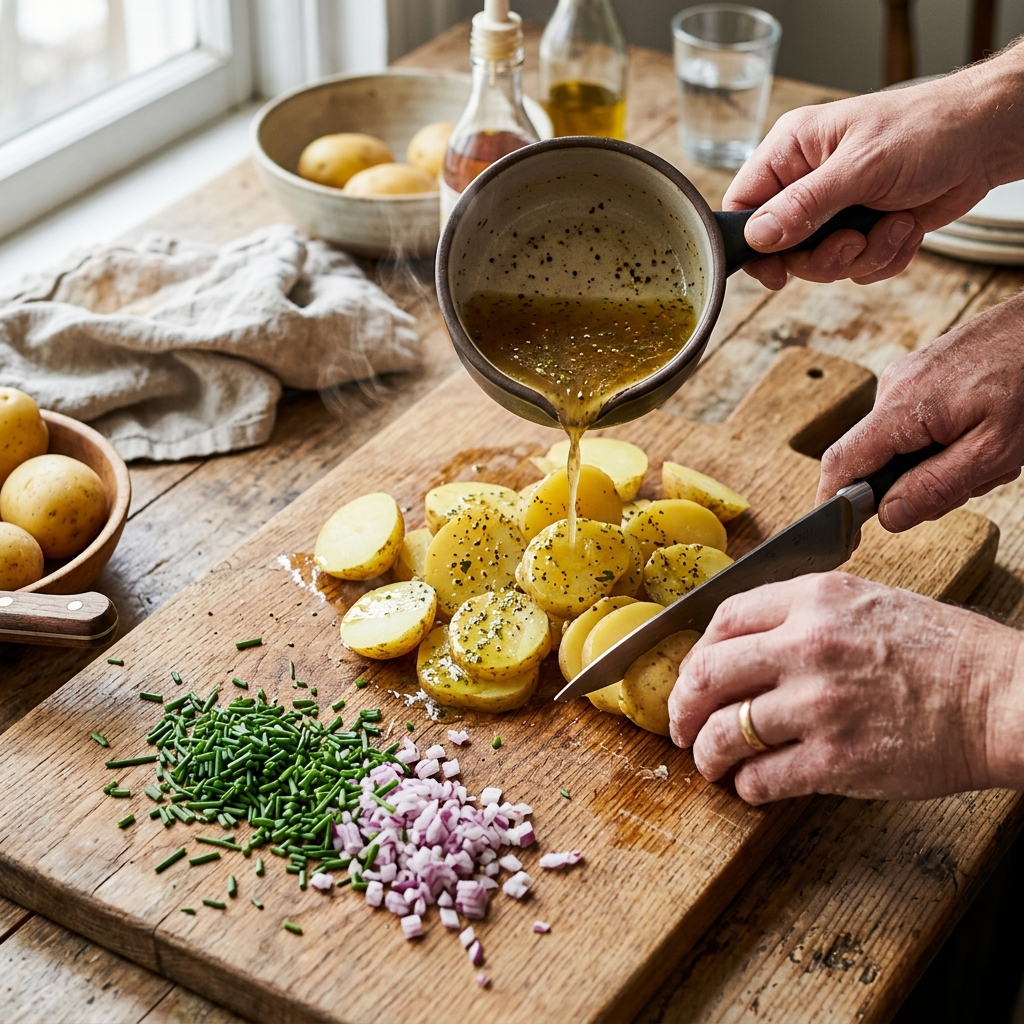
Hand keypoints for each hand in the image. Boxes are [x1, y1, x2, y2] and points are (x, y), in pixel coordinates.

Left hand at [668, 573, 1023, 803]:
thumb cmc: (945, 650)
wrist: (1003, 698)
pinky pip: (761, 777)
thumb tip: (746, 642)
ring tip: (709, 763)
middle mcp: (807, 645)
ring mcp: (818, 704)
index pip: (723, 617)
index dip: (697, 651)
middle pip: (707, 673)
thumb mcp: (869, 601)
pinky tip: (752, 786)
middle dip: (681, 705)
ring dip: (706, 754)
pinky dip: (747, 786)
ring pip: (723, 732)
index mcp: (815, 599)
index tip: (693, 673)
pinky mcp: (835, 761)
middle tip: (679, 724)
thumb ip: (805, 613)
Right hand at [723, 43, 1023, 289]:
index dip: (751, 244)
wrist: (986, 140)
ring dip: (863, 255)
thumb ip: (804, 205)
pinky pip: (857, 268)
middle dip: (825, 256)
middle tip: (853, 240)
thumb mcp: (859, 168)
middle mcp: (807, 182)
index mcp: (792, 152)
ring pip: (823, 264)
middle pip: (783, 249)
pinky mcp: (865, 230)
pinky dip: (885, 256)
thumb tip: (758, 237)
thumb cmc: (927, 130)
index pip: (743, 205)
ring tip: (893, 224)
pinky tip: (905, 227)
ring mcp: (836, 210)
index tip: (775, 272)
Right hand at [816, 290, 1023, 532]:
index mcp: (901, 407)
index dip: (833, 504)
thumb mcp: (994, 450)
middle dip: (917, 483)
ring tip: (989, 451)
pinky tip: (982, 430)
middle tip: (973, 481)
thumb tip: (887, 516)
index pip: (841, 463)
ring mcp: (905, 378)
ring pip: (901, 444)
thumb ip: (936, 487)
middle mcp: (893, 388)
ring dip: (940, 462)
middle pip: (876, 460)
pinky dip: (946, 440)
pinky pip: (916, 423)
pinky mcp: (921, 375)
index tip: (842, 536)